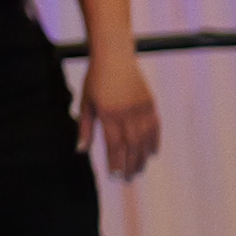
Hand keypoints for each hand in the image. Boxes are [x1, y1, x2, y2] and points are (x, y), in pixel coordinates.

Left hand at [78, 49, 158, 178]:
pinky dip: (154, 141)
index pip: (114, 145)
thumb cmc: (95, 79)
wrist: (114, 56)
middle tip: (128, 179)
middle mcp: (126, 112)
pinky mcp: (150, 102)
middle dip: (130, 165)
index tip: (115, 176)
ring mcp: (140, 108)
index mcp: (108, 113)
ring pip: (145, 138)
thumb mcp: (86, 102)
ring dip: (142, 157)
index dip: (115, 162)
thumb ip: (85, 128)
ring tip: (139, 170)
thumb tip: (81, 150)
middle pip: (131, 145)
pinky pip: (155, 126)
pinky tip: (152, 153)